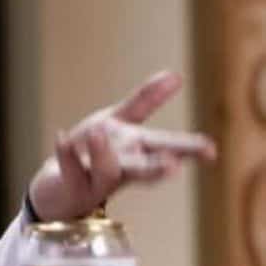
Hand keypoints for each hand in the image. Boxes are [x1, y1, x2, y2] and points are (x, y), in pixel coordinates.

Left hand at [27, 71, 215, 221]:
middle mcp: (120, 169)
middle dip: (157, 168)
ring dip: (104, 156)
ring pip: (105, 173)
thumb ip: (145, 102)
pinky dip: (66, 154)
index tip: (210, 151)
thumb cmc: (92, 152)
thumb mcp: (119, 123)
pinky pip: (68, 170)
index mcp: (137, 152)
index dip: (188, 150)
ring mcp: (94, 181)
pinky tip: (62, 138)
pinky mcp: (68, 186)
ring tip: (100, 131)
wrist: (55, 189)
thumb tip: (176, 76)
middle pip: (141, 169)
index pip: (166, 148)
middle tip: (173, 165)